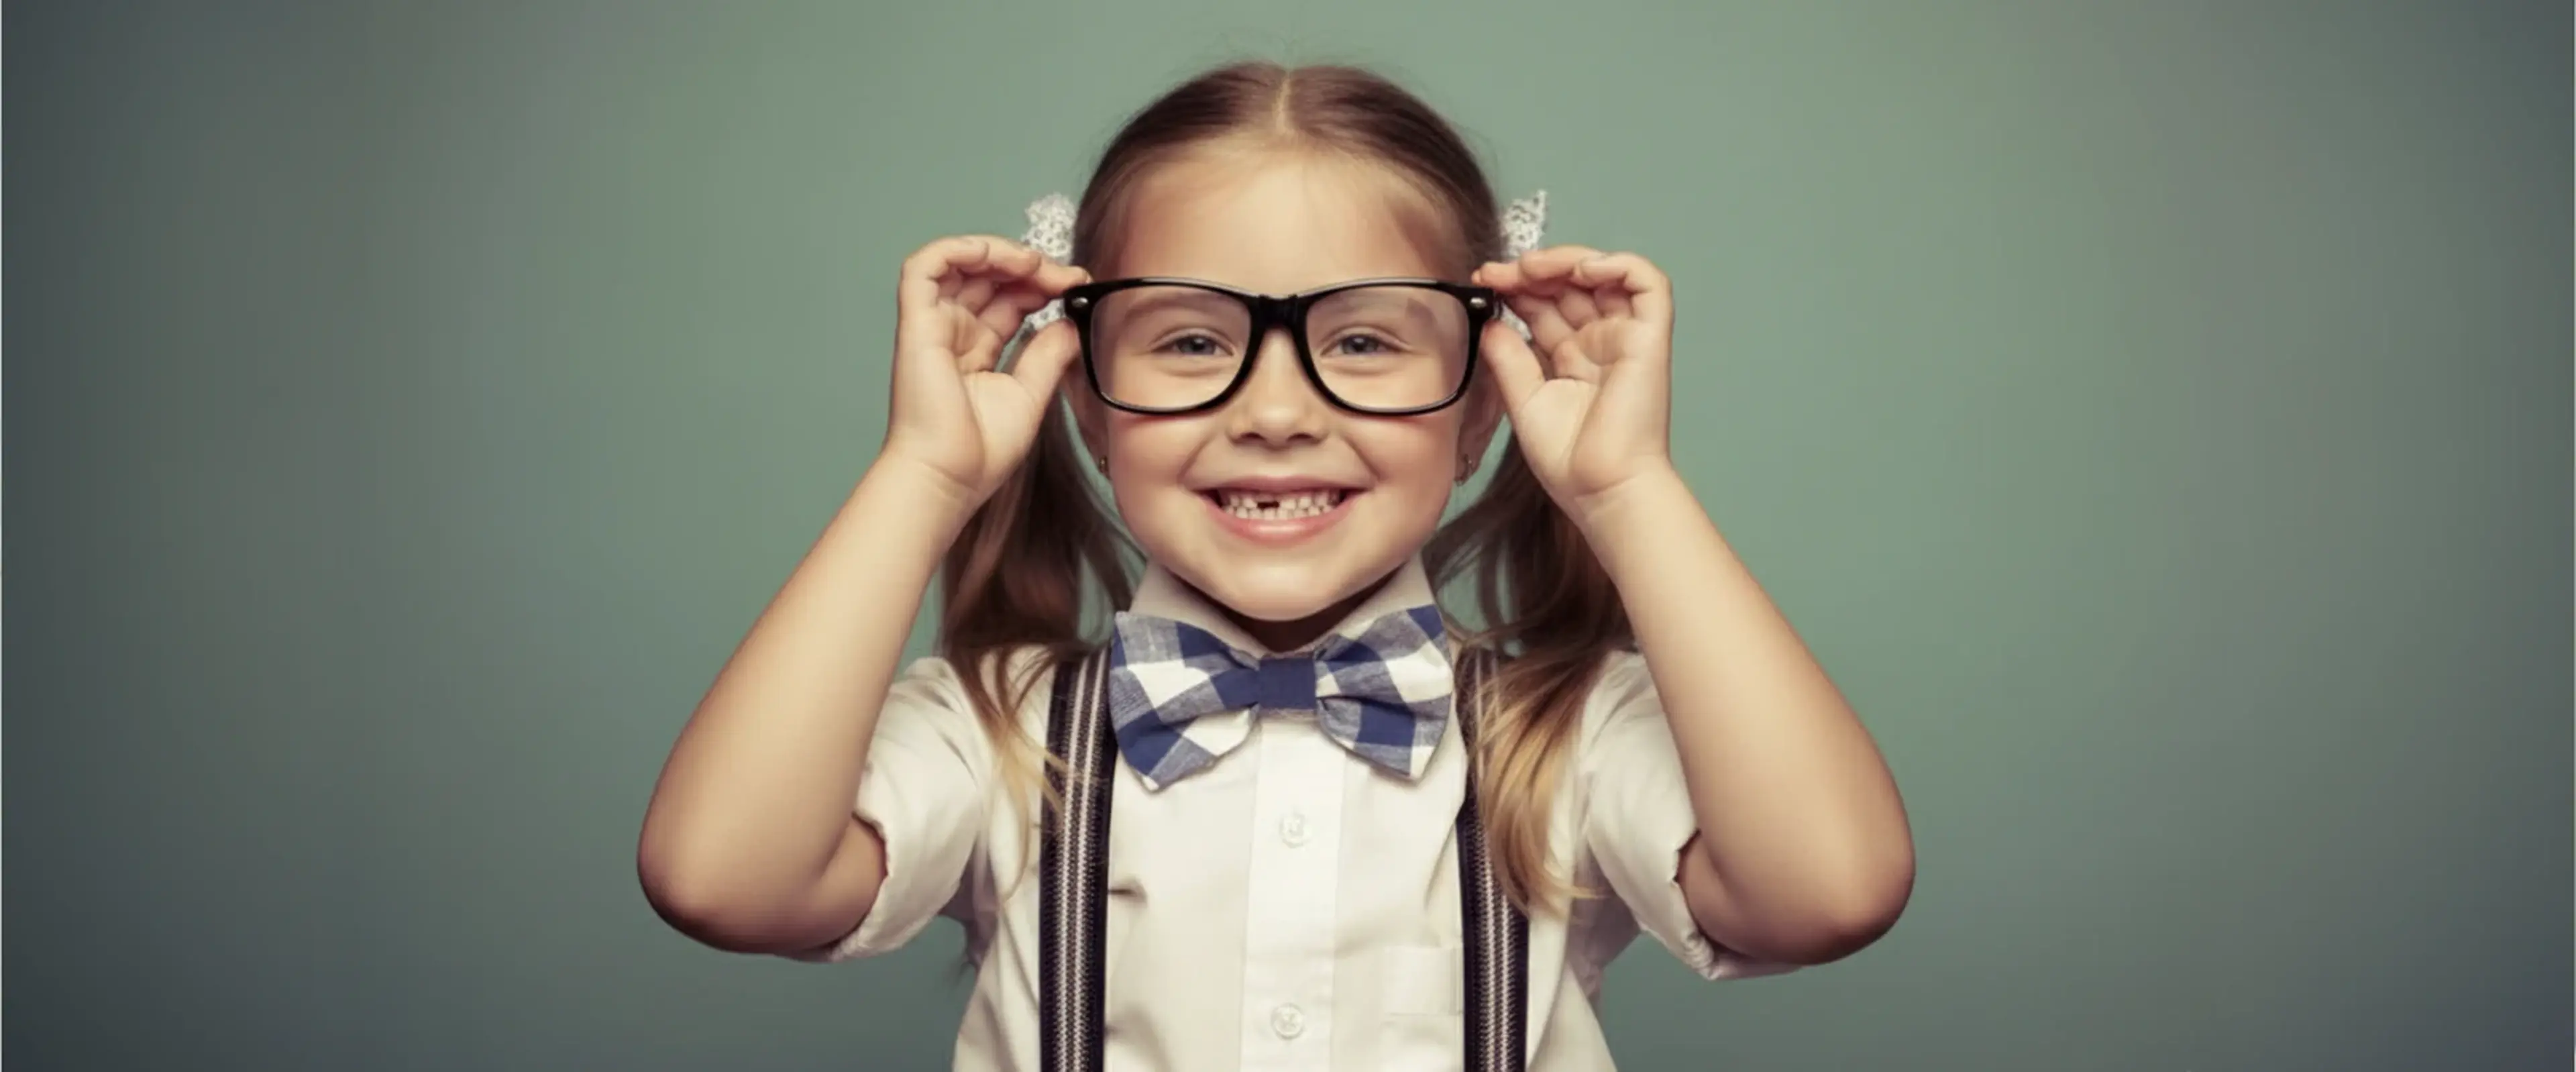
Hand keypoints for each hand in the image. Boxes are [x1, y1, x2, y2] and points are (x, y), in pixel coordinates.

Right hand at [880, 236, 1089, 508]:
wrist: (948, 477)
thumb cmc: (979, 452)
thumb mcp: (1031, 394)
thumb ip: (1049, 355)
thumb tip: (1069, 321)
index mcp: (977, 351)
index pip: (1009, 300)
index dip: (1042, 285)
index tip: (1077, 286)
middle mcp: (953, 333)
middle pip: (990, 278)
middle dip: (1031, 268)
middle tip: (1067, 276)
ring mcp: (933, 325)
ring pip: (959, 263)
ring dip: (1000, 253)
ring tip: (1036, 265)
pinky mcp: (916, 322)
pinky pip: (925, 266)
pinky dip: (960, 248)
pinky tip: (999, 256)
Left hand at [1473, 246, 1677, 524]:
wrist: (1603, 489)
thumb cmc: (1570, 460)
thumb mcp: (1524, 400)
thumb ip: (1508, 358)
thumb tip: (1488, 321)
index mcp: (1571, 358)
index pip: (1544, 305)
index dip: (1514, 287)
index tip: (1481, 282)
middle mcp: (1600, 342)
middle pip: (1569, 285)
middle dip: (1531, 271)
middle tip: (1496, 273)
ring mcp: (1626, 336)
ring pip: (1605, 273)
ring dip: (1567, 260)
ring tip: (1530, 268)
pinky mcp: (1651, 337)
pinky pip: (1648, 282)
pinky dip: (1617, 264)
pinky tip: (1580, 271)